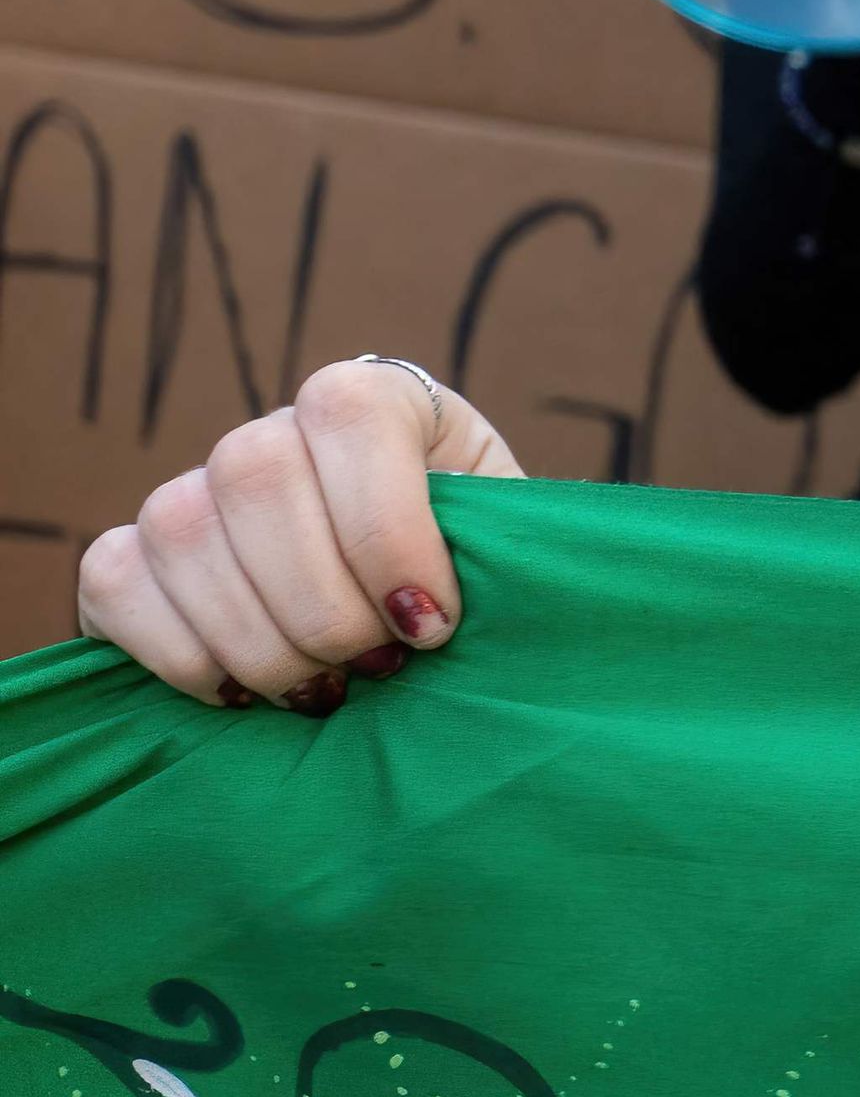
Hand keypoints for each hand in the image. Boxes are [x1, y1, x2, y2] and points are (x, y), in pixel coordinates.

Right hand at [73, 359, 523, 712]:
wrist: (409, 632)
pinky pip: (115, 580)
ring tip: (323, 693)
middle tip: (375, 673)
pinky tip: (241, 694)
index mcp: (379, 401)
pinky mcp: (130, 556)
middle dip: (321, 604)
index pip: (354, 417)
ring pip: (182, 531)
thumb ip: (496, 552)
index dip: (388, 531)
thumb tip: (453, 610)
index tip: (431, 627)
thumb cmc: (474, 591)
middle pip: (258, 477)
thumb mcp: (507, 553)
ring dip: (256, 639)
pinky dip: (177, 652)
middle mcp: (276, 432)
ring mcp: (194, 488)